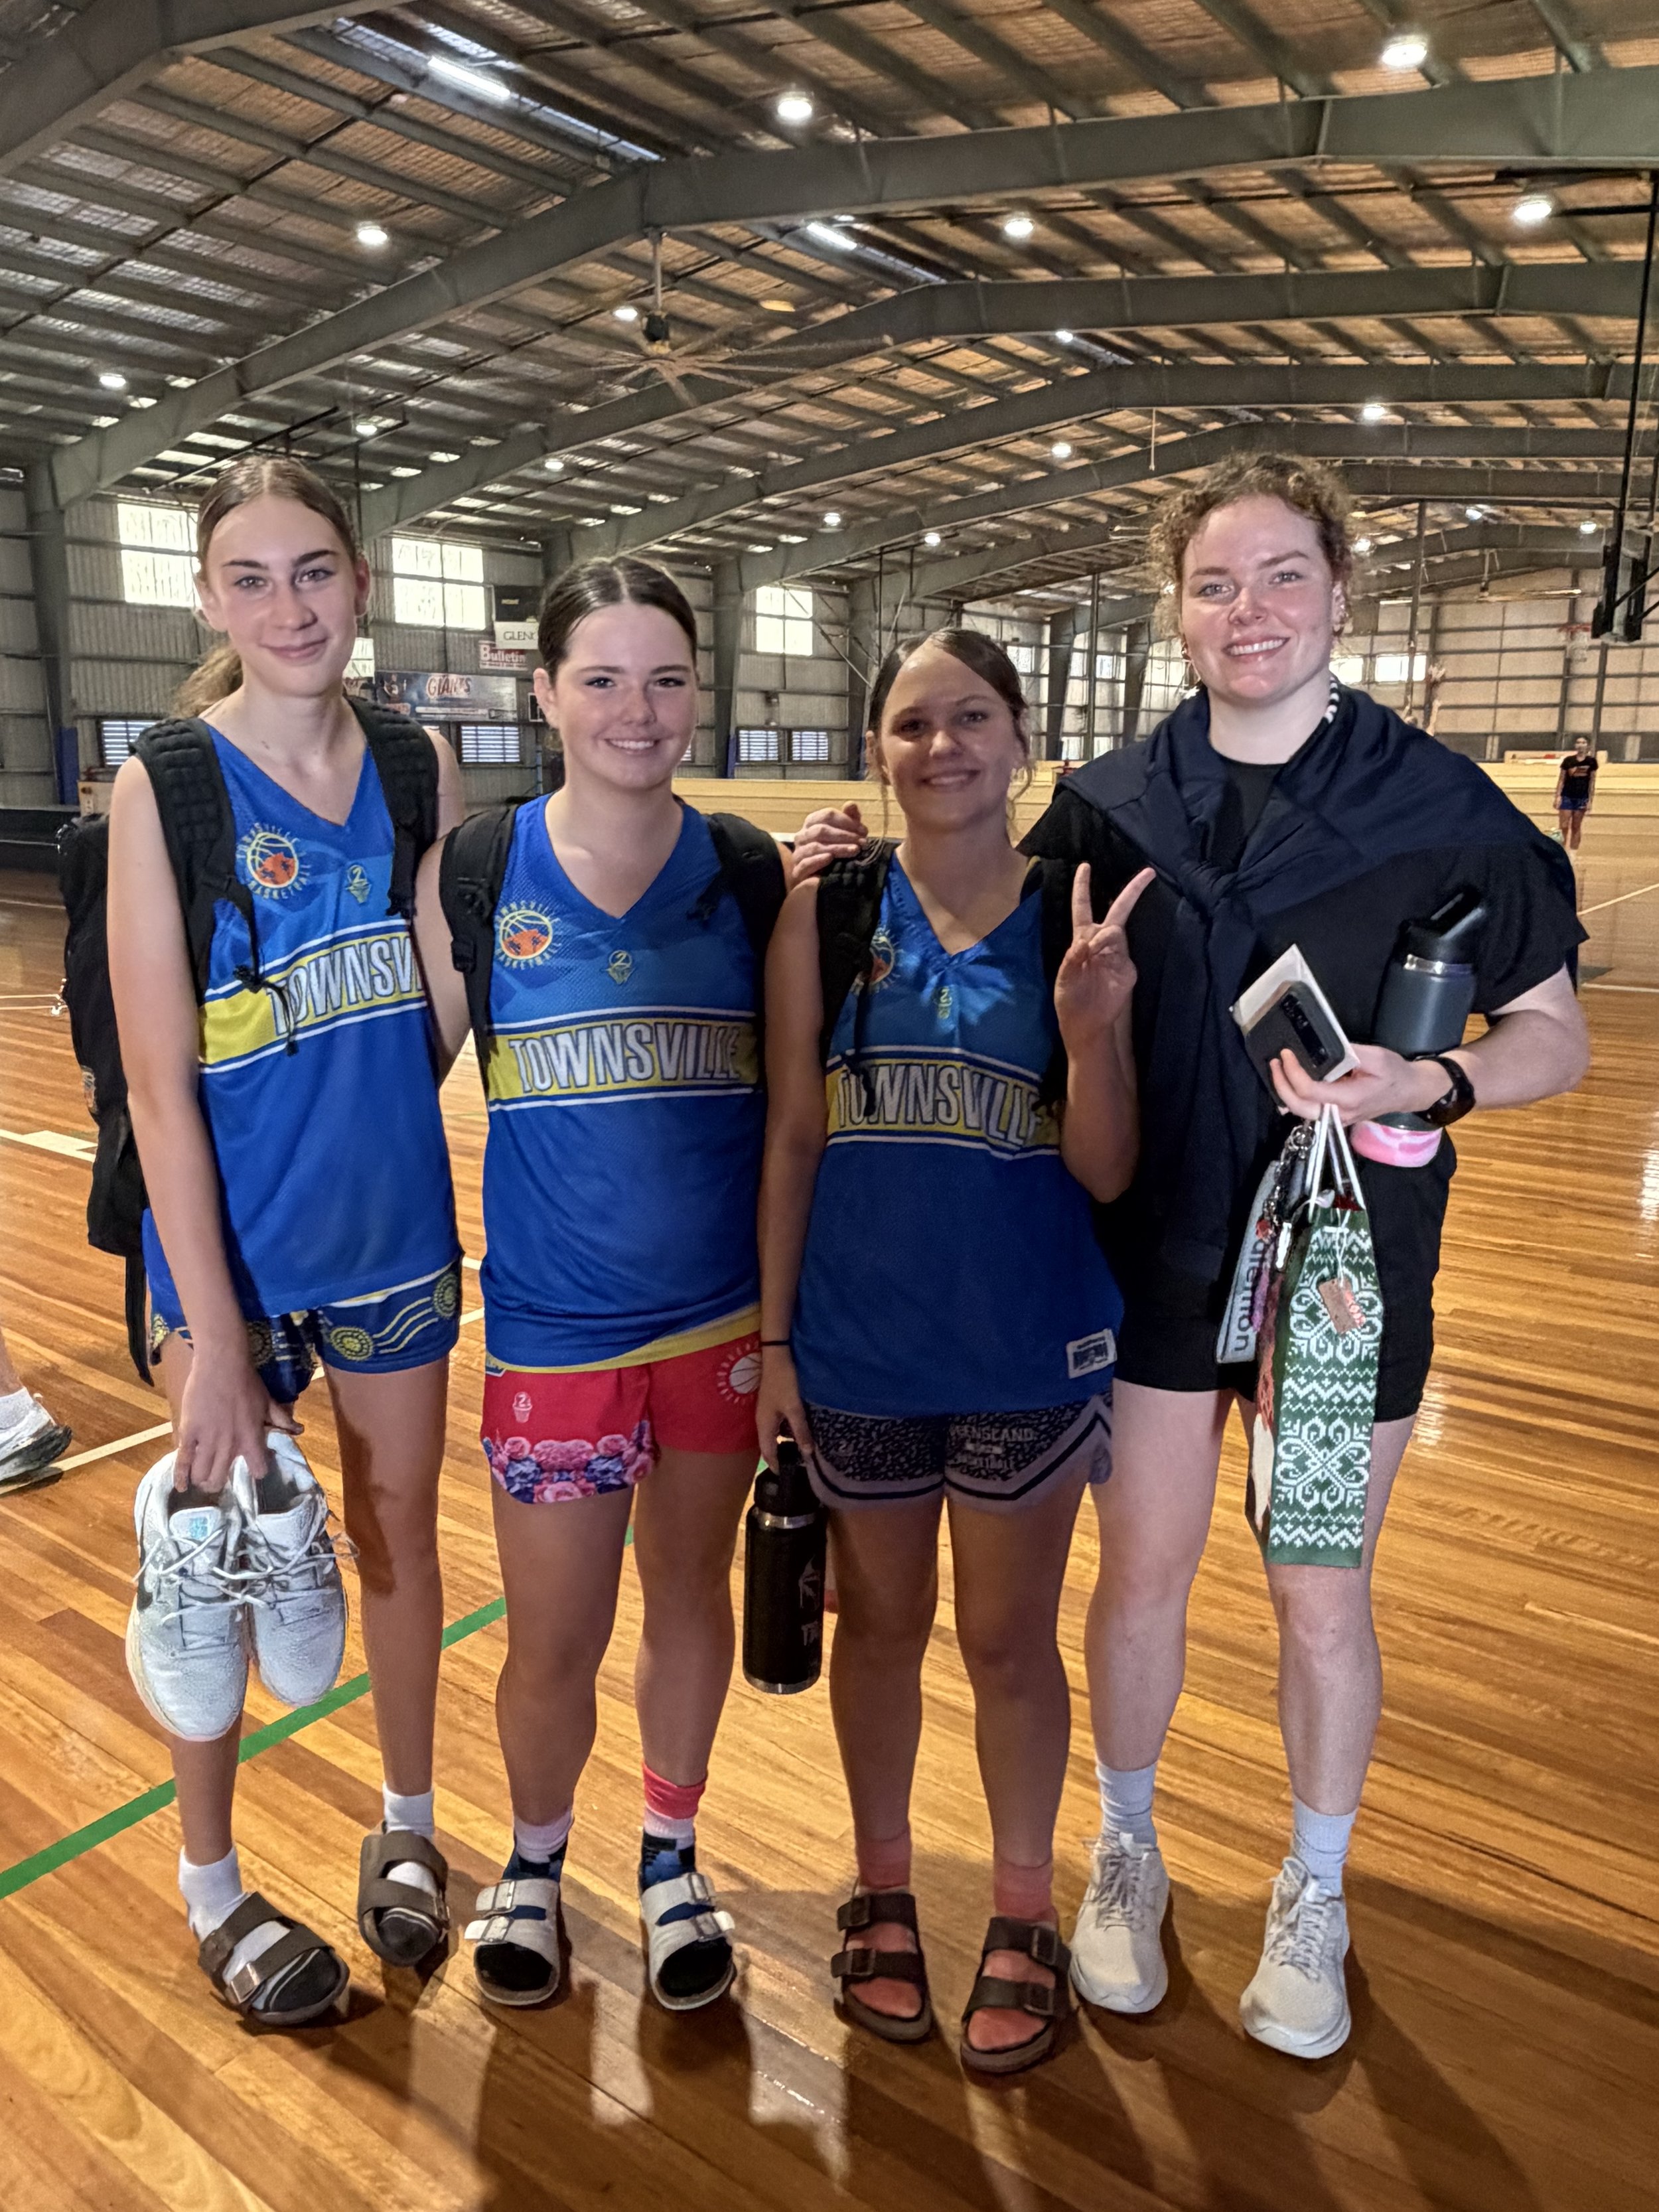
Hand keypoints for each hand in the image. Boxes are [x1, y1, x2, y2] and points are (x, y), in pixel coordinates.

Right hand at [172, 1348, 298, 1494]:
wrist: (221, 1365)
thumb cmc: (247, 1382)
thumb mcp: (268, 1402)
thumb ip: (282, 1419)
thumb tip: (299, 1430)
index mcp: (251, 1438)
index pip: (258, 1468)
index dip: (256, 1470)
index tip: (253, 1469)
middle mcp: (230, 1444)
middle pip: (221, 1476)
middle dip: (219, 1483)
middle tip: (216, 1481)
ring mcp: (207, 1440)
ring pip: (202, 1473)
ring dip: (202, 1479)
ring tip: (202, 1479)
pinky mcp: (189, 1433)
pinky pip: (183, 1460)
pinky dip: (181, 1476)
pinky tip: (181, 1487)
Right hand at [755, 1344, 813, 1469]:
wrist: (776, 1356)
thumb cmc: (783, 1382)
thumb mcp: (794, 1408)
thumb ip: (800, 1430)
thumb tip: (806, 1453)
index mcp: (765, 1425)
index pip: (768, 1452)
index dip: (775, 1464)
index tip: (784, 1476)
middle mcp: (762, 1420)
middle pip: (769, 1444)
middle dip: (779, 1456)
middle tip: (793, 1466)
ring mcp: (766, 1411)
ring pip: (774, 1433)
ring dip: (783, 1443)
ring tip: (797, 1451)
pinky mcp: (773, 1403)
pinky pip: (778, 1424)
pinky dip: (786, 1431)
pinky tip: (797, 1430)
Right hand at [789, 803, 864, 884]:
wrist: (821, 879)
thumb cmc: (835, 852)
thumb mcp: (846, 834)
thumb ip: (849, 819)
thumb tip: (851, 804)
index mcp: (812, 823)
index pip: (827, 815)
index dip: (847, 821)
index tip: (864, 831)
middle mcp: (802, 835)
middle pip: (821, 830)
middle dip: (845, 836)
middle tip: (862, 843)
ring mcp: (798, 853)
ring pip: (815, 846)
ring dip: (837, 848)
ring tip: (854, 851)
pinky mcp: (797, 870)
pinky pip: (805, 863)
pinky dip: (818, 860)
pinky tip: (830, 859)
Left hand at [1053, 864, 1154, 1049]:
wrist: (1087, 1028)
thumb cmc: (1070, 1003)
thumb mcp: (1064, 980)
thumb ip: (1073, 958)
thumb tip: (1090, 938)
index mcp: (1080, 941)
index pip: (1082, 908)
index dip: (1083, 888)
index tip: (1085, 867)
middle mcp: (1101, 944)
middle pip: (1117, 910)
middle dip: (1132, 892)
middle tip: (1147, 872)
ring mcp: (1117, 956)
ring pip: (1117, 932)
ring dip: (1105, 938)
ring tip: (1093, 960)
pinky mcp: (1128, 970)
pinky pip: (1124, 956)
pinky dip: (1114, 959)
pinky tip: (1106, 974)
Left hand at [1269, 1045, 1452, 1127]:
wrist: (1409, 1092)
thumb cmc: (1395, 1073)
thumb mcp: (1377, 1056)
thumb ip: (1349, 1053)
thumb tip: (1326, 1047)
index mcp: (1349, 1099)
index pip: (1309, 1090)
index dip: (1293, 1072)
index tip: (1287, 1054)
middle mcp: (1339, 1114)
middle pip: (1298, 1106)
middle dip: (1281, 1084)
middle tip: (1275, 1062)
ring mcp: (1337, 1119)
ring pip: (1301, 1111)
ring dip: (1285, 1092)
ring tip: (1279, 1070)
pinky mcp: (1336, 1117)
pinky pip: (1309, 1111)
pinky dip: (1294, 1098)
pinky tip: (1288, 1084)